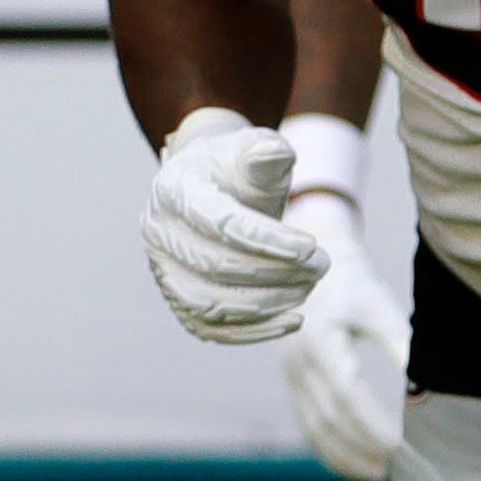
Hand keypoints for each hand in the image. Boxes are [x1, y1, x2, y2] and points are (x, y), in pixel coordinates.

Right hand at [142, 108, 327, 344]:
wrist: (216, 186)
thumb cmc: (239, 168)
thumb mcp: (253, 149)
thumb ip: (266, 152)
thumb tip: (275, 153)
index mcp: (172, 190)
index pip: (218, 223)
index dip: (267, 239)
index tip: (311, 247)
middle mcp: (158, 232)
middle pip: (215, 265)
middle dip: (275, 271)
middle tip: (322, 266)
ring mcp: (163, 270)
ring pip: (210, 302)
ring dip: (267, 302)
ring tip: (309, 288)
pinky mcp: (179, 298)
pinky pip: (210, 328)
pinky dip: (252, 331)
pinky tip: (293, 321)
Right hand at [283, 211, 407, 480]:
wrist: (312, 269)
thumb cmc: (354, 286)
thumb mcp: (378, 306)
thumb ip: (399, 341)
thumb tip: (422, 383)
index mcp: (322, 342)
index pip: (347, 394)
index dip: (370, 423)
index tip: (399, 445)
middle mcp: (300, 363)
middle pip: (329, 416)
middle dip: (361, 445)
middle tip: (397, 466)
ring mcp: (292, 376)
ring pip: (314, 427)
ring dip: (345, 455)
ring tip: (380, 475)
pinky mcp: (294, 384)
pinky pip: (309, 424)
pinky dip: (331, 449)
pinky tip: (358, 464)